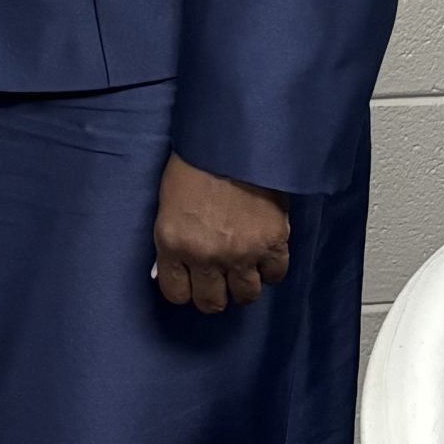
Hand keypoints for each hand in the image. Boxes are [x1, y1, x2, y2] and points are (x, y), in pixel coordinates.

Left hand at [152, 153, 289, 314]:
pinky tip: (264, 256)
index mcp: (173, 245)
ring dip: (243, 285)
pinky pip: (275, 275)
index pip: (176, 294)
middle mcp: (206, 257)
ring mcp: (241, 253)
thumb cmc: (193, 165)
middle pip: (212, 302)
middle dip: (214, 293)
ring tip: (243, 269)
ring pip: (245, 295)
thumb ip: (174, 240)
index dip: (185, 289)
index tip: (192, 281)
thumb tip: (180, 265)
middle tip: (219, 279)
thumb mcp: (168, 205)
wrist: (232, 141)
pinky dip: (270, 269)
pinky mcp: (272, 243)